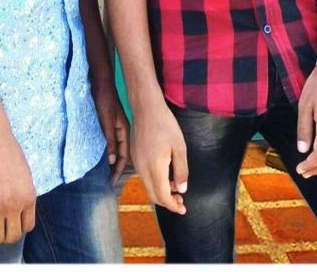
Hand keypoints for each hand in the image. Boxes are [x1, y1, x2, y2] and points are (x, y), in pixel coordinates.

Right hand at [0, 127, 36, 243]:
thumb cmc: (9, 151)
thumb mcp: (25, 174)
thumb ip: (23, 193)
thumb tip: (18, 207)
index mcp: (29, 197)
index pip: (28, 226)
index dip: (20, 227)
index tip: (13, 223)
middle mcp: (15, 205)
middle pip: (12, 237)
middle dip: (6, 236)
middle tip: (0, 229)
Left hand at [91, 78, 130, 184]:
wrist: (100, 83)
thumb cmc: (104, 100)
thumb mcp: (107, 121)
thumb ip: (110, 139)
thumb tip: (111, 160)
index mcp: (124, 131)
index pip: (124, 156)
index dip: (118, 169)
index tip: (112, 182)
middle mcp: (121, 131)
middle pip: (121, 154)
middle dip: (116, 167)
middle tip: (109, 181)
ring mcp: (114, 127)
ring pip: (115, 148)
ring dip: (111, 160)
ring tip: (104, 172)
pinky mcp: (107, 123)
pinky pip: (109, 141)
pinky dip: (106, 150)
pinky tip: (100, 155)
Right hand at [132, 98, 187, 214]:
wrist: (146, 108)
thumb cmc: (165, 125)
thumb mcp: (179, 147)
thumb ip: (181, 170)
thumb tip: (181, 190)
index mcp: (154, 167)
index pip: (162, 196)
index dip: (173, 206)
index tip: (183, 208)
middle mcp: (142, 168)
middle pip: (153, 195)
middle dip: (167, 202)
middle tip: (181, 200)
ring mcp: (136, 163)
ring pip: (147, 186)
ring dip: (160, 192)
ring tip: (175, 187)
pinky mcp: (134, 156)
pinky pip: (144, 176)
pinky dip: (154, 182)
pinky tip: (165, 175)